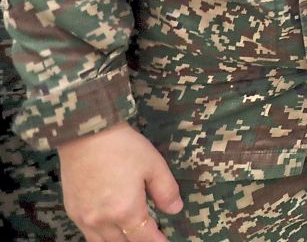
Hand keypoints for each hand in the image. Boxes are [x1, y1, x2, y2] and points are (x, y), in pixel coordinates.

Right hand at [58, 123, 181, 241]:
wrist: (85, 134)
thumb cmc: (123, 147)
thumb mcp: (154, 165)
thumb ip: (166, 191)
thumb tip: (175, 209)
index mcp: (126, 211)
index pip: (144, 238)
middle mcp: (103, 220)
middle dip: (138, 241)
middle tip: (150, 235)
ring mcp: (84, 218)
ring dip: (119, 241)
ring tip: (131, 235)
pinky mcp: (72, 210)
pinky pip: (87, 233)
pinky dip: (101, 235)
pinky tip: (110, 227)